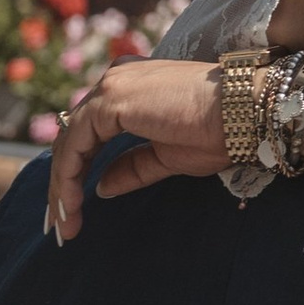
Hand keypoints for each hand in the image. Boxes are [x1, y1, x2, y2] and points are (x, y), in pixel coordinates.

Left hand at [46, 60, 227, 242]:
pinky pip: (74, 145)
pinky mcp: (110, 101)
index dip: (76, 171)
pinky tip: (72, 207)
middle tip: (58, 224)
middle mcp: (116, 80)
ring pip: (69, 142)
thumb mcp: (167, 156)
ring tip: (63, 225)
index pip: (90, 131)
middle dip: (62, 182)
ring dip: (62, 186)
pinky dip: (67, 178)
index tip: (72, 210)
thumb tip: (101, 187)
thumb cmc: (219, 132)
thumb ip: (131, 166)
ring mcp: (111, 87)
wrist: (244, 113)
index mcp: (130, 87)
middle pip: (73, 136)